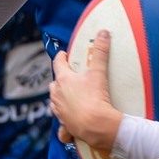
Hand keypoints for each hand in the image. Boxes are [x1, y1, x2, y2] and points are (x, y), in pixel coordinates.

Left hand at [51, 32, 123, 150]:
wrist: (96, 126)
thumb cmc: (95, 98)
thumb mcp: (99, 72)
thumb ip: (100, 51)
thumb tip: (103, 33)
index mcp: (62, 79)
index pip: (58, 63)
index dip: (62, 57)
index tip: (65, 55)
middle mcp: (56, 94)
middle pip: (55, 83)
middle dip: (62, 79)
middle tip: (73, 77)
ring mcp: (59, 110)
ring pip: (56, 101)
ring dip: (61, 98)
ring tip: (72, 98)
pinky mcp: (64, 125)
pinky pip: (62, 124)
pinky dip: (65, 122)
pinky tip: (71, 122)